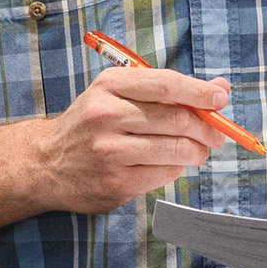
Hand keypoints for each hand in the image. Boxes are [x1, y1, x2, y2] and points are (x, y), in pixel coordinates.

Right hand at [24, 66, 226, 213]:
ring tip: (197, 151)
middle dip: (206, 127)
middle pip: (177, 119)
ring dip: (197, 152)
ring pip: (176, 150)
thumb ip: (165, 89)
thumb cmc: (89, 123)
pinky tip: (170, 165)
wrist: (44, 163)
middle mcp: (107, 115)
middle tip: (216, 134)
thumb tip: (219, 87)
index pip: (166, 84)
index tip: (221, 97)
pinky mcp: (115, 183)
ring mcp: (110, 151)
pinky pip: (164, 174)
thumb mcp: (116, 93)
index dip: (200, 91)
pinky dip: (176, 169)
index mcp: (109, 85)